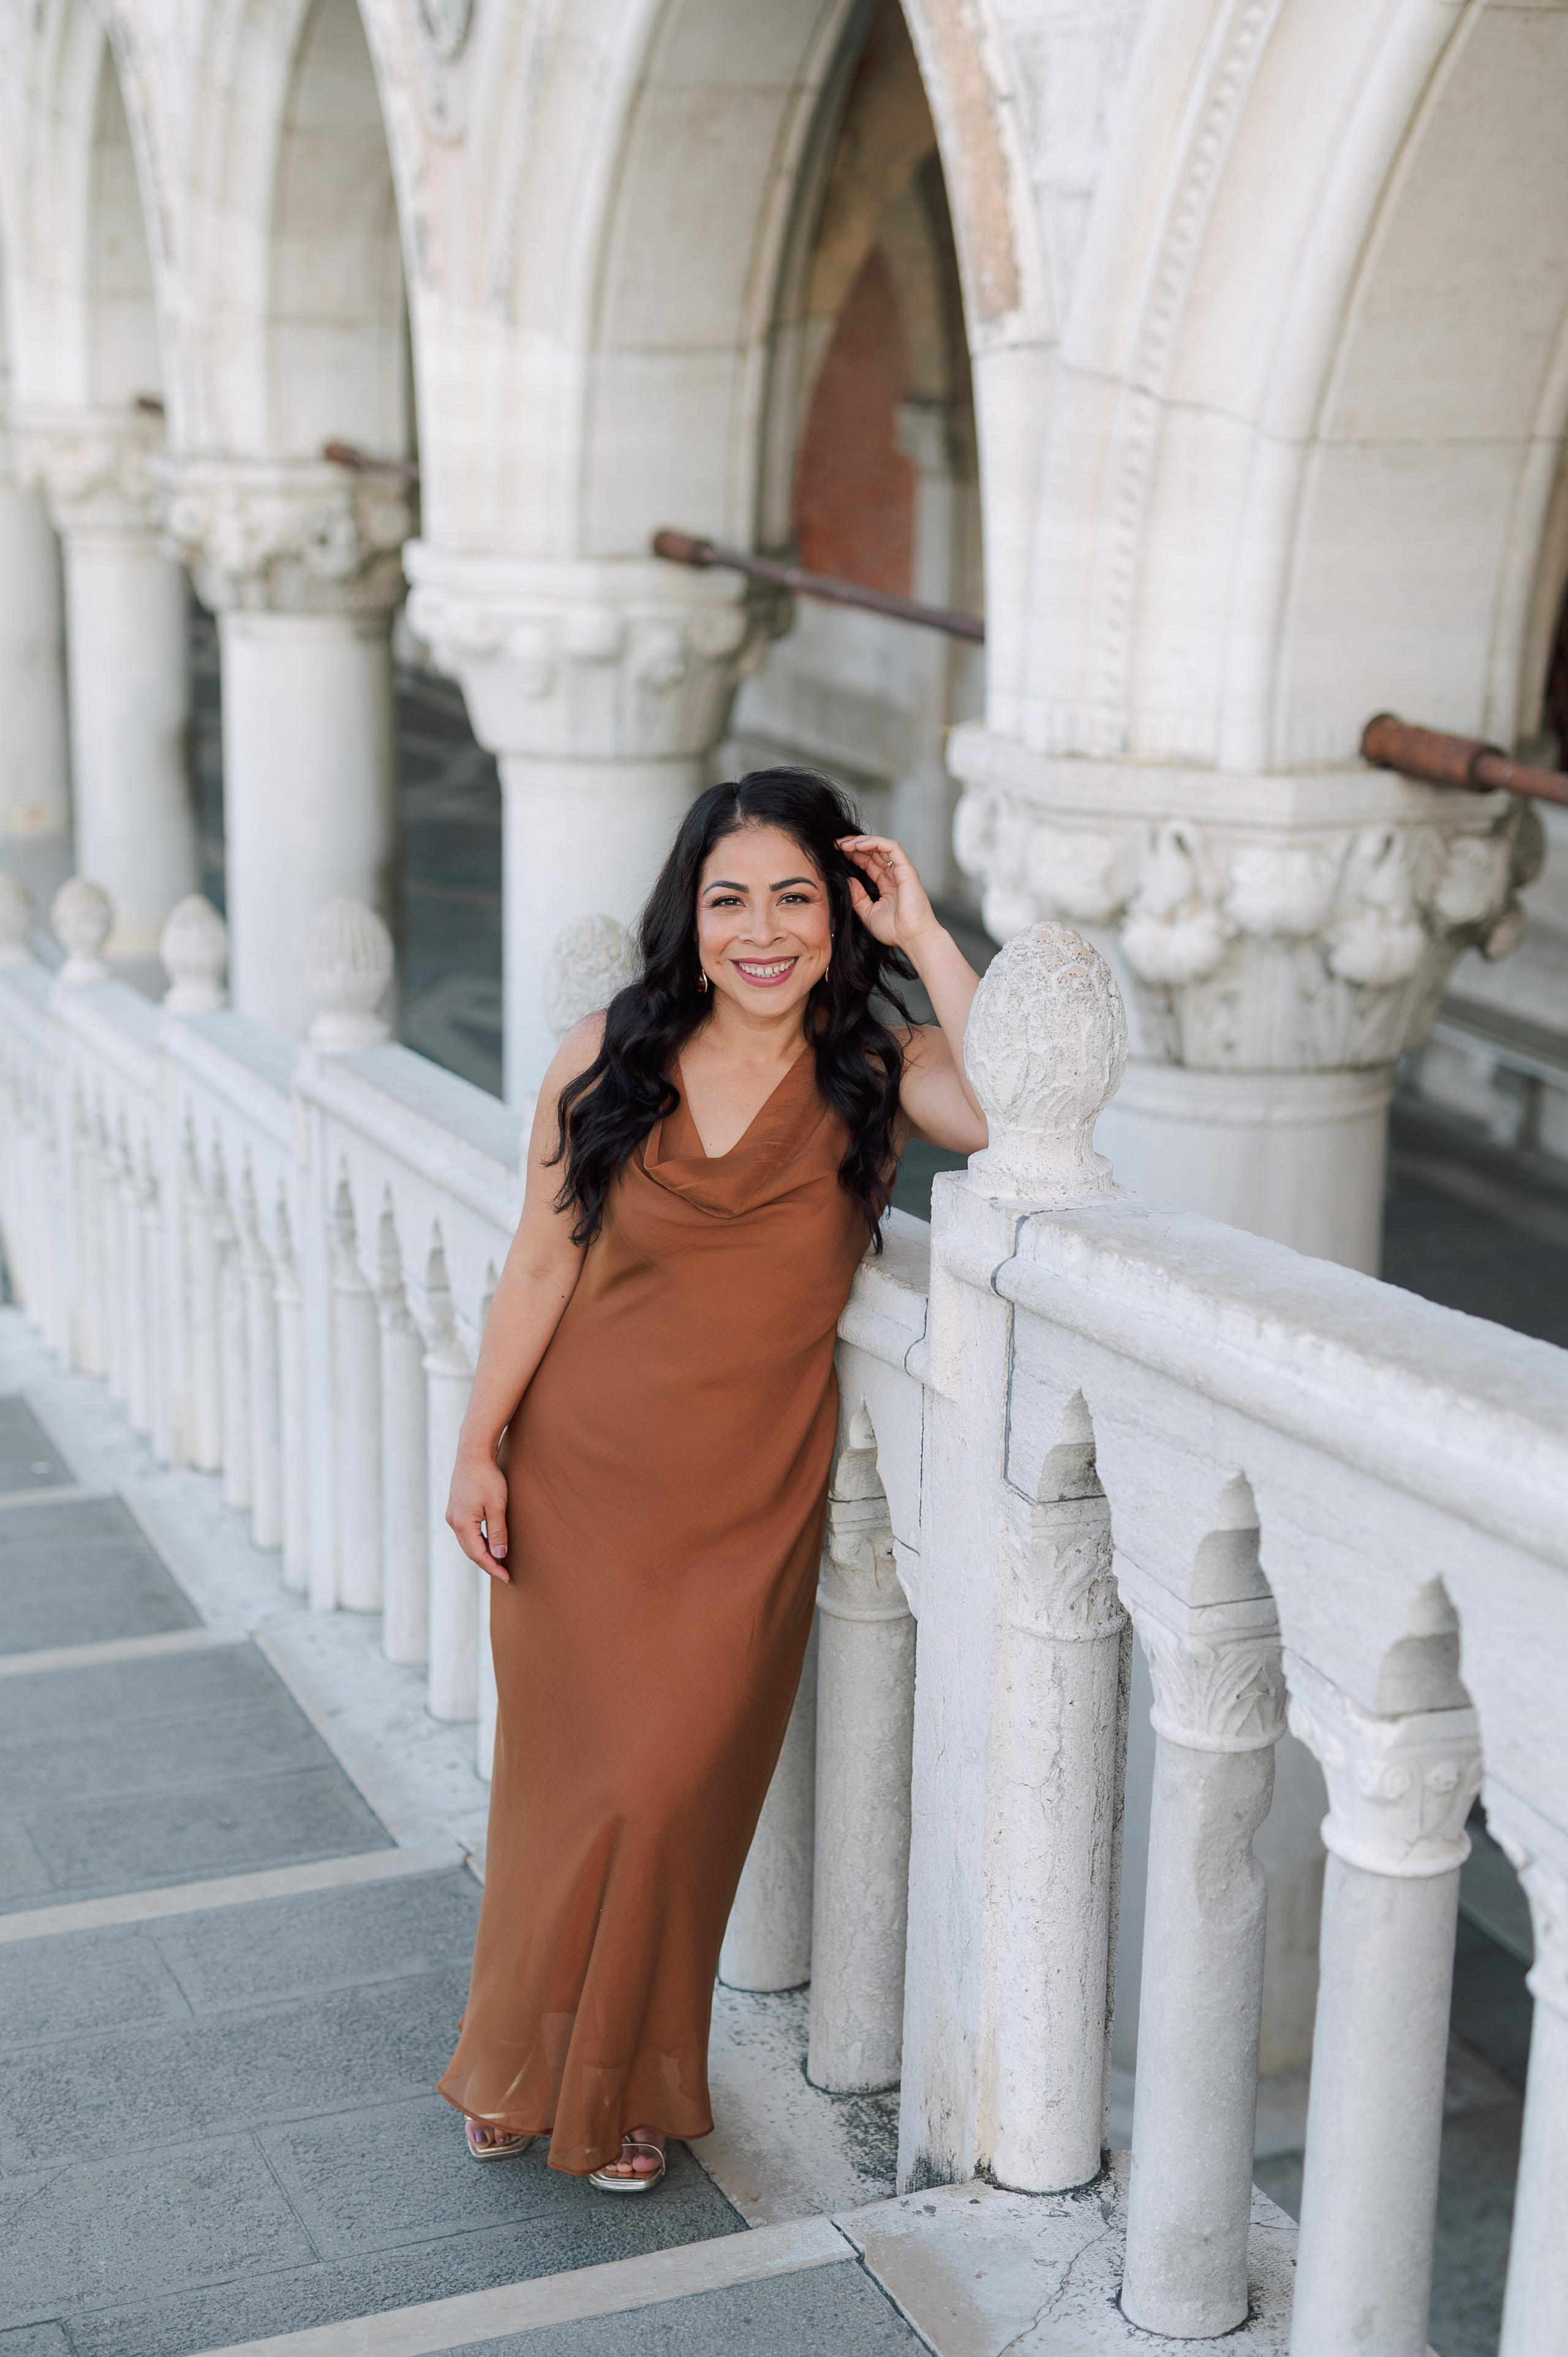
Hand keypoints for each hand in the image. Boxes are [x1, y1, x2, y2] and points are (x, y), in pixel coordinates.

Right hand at [447, 1447, 510, 1582]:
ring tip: (499, 1561)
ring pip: (468, 1542)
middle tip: (504, 1573)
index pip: (478, 1554)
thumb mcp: (497, 1506)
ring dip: (482, 1552)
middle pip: (470, 1551)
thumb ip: (498, 1532)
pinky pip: (466, 1532)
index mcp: (462, 1524)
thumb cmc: (487, 1477)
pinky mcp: (456, 1508)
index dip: (493, 1567)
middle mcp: (453, 1521)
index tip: (507, 1577)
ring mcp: (453, 1514)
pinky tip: (488, 1542)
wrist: (473, 1453)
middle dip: (487, 1563)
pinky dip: (478, 1540)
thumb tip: (500, 1555)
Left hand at [836, 835, 938, 955]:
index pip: (868, 863)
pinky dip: (875, 842)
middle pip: (872, 852)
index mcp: (886, 885)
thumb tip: (848, 881)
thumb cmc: (896, 930)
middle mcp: (893, 875)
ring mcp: (901, 871)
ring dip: (861, 842)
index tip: (836, 853)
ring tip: (844, 844)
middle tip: (836, 844)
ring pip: (881, 846)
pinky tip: (858, 845)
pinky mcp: (906, 869)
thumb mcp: (868, 913)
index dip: (852, 856)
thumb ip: (857, 897)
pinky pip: (891, 847)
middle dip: (854, 846)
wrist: (913, 938)